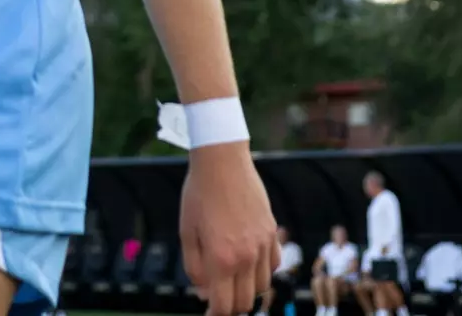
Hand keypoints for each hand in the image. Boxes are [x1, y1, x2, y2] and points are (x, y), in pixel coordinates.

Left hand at [179, 141, 275, 315]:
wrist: (222, 161)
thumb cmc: (198, 195)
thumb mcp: (187, 233)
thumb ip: (195, 268)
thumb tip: (205, 293)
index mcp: (221, 259)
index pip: (224, 307)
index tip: (208, 314)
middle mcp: (246, 256)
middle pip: (244, 302)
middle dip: (229, 306)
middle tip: (216, 298)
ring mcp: (263, 244)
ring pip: (262, 286)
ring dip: (246, 290)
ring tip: (231, 278)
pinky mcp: (272, 231)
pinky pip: (274, 265)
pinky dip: (262, 271)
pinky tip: (248, 262)